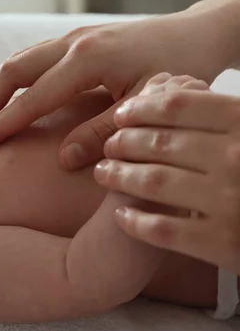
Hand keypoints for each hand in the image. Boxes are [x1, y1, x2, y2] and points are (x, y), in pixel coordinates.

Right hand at [0, 9, 238, 169]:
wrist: (196, 34)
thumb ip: (102, 133)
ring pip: (20, 61)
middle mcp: (72, 43)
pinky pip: (34, 57)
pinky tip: (15, 99)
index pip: (31, 99)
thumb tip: (63, 159)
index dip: (2, 124)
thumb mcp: (143, 108)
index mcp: (86, 61)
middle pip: (12, 71)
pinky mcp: (77, 39)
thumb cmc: (180, 68)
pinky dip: (16, 81)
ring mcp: (73, 37)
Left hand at [96, 73, 239, 273]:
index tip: (122, 114)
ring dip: (119, 175)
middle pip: (160, 142)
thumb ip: (224, 114)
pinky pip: (164, 230)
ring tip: (103, 172)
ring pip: (154, 181)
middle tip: (108, 145)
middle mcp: (236, 158)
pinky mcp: (224, 244)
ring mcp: (229, 202)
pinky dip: (136, 221)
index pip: (178, 105)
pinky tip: (121, 215)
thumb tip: (172, 86)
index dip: (141, 108)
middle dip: (124, 142)